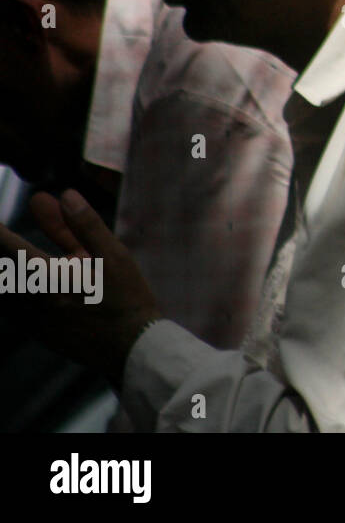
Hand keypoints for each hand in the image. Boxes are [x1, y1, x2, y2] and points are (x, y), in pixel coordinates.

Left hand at [0, 191, 160, 387]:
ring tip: (13, 254)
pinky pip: (8, 305)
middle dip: (0, 249)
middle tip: (5, 237)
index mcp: (49, 278)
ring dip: (6, 268)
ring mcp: (28, 318)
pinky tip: (19, 280)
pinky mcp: (33, 330)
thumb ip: (86, 225)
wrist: (132, 348)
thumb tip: (66, 195)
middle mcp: (30, 299)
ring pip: (2, 289)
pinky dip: (9, 286)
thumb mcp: (115, 257)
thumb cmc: (128, 300)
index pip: (7, 245)